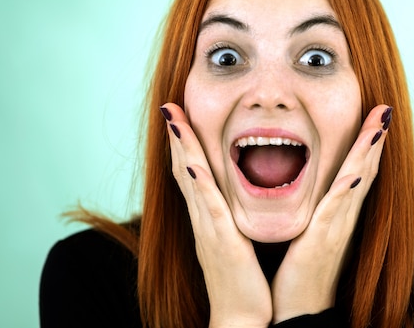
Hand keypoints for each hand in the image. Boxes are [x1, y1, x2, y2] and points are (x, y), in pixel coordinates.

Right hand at [161, 103, 272, 327]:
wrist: (242, 318)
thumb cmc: (244, 280)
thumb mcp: (236, 242)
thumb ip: (232, 219)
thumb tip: (235, 199)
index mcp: (209, 218)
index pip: (193, 173)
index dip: (185, 144)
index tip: (180, 116)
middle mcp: (203, 219)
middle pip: (185, 170)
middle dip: (177, 137)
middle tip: (169, 106)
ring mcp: (209, 229)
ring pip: (191, 182)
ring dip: (182, 149)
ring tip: (174, 118)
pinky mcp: (221, 242)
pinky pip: (208, 208)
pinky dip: (199, 184)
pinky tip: (194, 164)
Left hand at [271, 105, 390, 322]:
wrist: (299, 310)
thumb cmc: (303, 271)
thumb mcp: (313, 232)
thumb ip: (318, 209)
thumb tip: (317, 189)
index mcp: (340, 213)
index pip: (359, 171)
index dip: (369, 143)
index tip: (376, 115)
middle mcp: (344, 217)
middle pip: (365, 170)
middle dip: (374, 138)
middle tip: (384, 108)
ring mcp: (336, 228)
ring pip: (356, 183)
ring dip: (367, 153)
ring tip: (378, 125)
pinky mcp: (322, 240)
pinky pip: (335, 210)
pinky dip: (345, 190)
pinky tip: (353, 173)